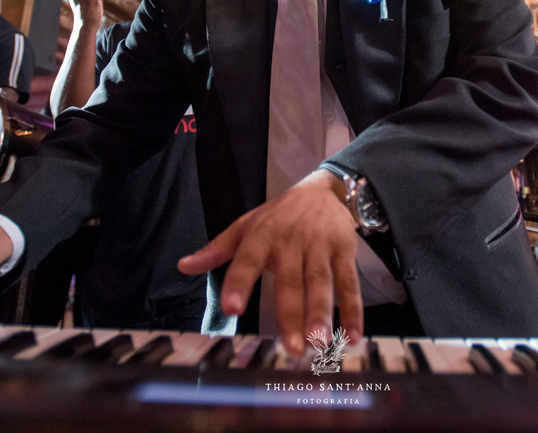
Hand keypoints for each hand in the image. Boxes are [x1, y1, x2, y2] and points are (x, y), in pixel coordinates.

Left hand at [177, 170, 361, 355]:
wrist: (322, 189)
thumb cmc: (278, 215)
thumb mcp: (245, 226)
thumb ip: (217, 250)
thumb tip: (183, 266)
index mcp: (262, 235)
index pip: (247, 260)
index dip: (239, 283)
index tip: (231, 309)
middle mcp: (292, 241)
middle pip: (291, 280)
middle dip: (291, 314)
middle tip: (291, 348)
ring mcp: (321, 246)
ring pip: (322, 283)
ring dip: (322, 314)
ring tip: (319, 343)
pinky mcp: (345, 251)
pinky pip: (349, 282)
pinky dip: (354, 310)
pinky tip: (353, 336)